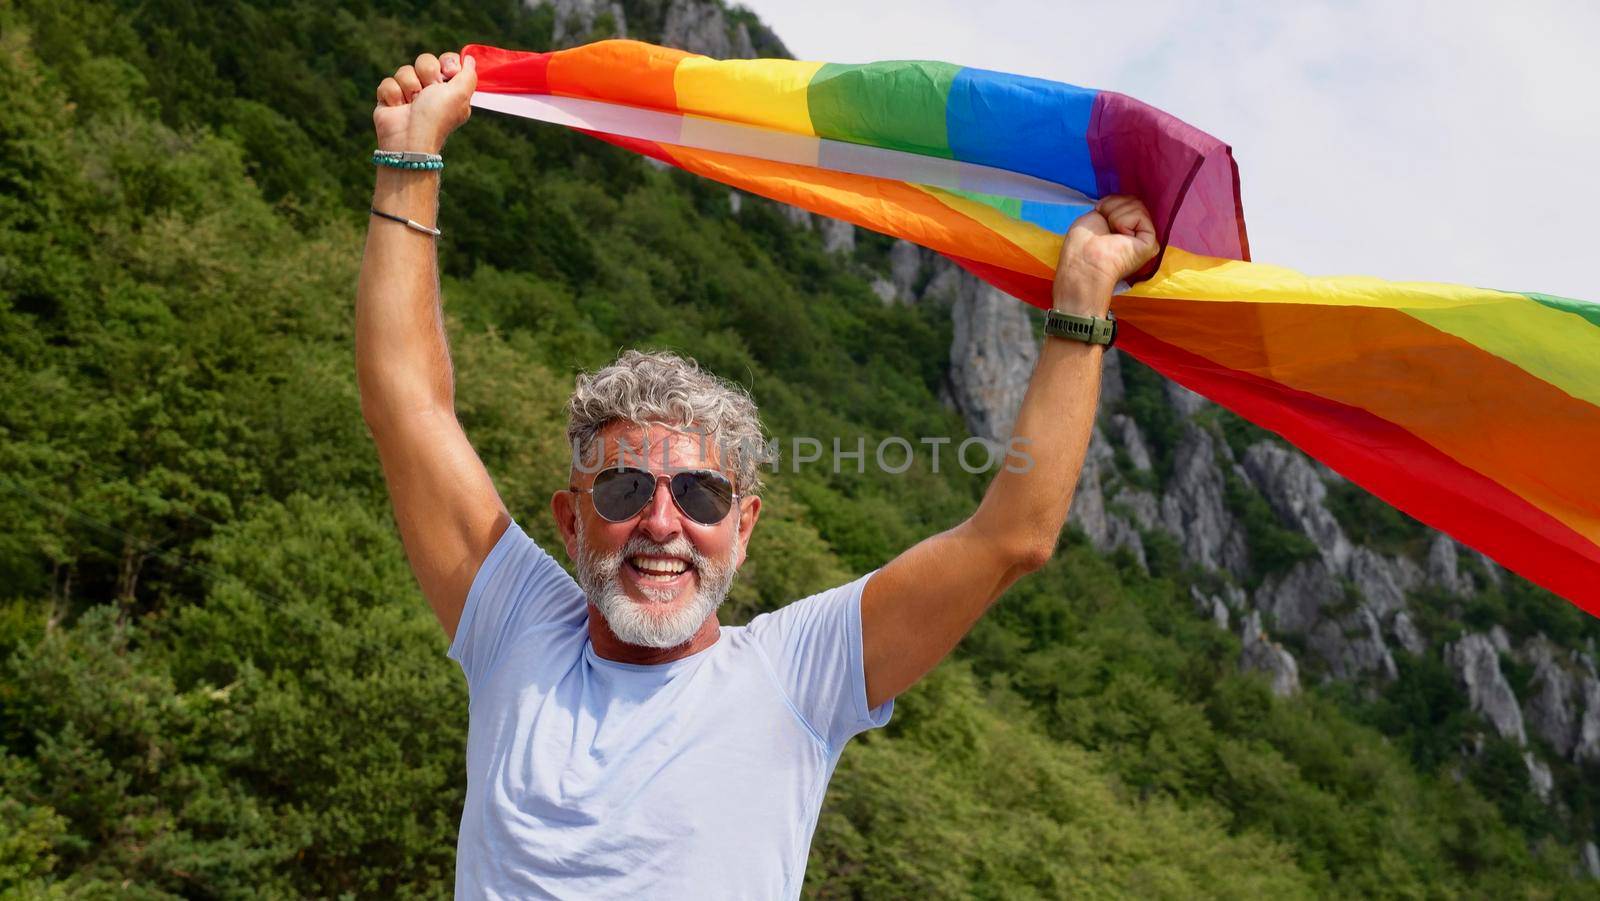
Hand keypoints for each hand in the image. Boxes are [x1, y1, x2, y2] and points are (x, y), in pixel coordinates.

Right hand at [374, 51, 477, 153]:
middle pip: (425, 60)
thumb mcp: (461, 94)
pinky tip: (398, 107)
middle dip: (427, 75)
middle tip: (428, 93)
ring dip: (409, 86)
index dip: (447, 63)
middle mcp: (431, 90)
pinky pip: (388, 82)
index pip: (447, 60)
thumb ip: (469, 74)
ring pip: (405, 70)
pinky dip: (393, 95)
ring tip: (412, 103)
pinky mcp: (390, 97)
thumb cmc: (436, 117)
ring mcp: (409, 93)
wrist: (409, 138)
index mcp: (450, 89)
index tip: (448, 73)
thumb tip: (469, 58)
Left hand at [1051, 195, 1159, 314]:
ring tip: (1110, 233)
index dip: (1112, 202)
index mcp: (1124, 229)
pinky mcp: (1151, 244)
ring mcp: (1146, 240)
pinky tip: (1118, 236)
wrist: (1084, 261)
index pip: (1128, 201)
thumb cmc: (1082, 243)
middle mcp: (1137, 235)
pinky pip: (1140, 216)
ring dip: (1115, 215)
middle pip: (1134, 200)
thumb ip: (1115, 208)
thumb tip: (1127, 201)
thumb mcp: (1098, 215)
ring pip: (1137, 205)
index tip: (1099, 211)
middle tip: (1104, 226)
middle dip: (1113, 206)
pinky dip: (1123, 221)